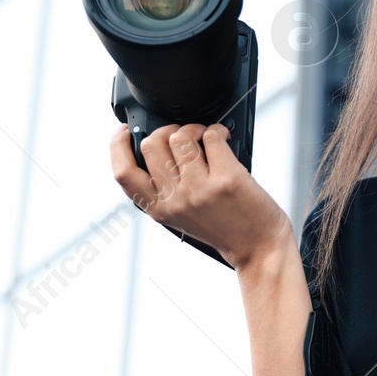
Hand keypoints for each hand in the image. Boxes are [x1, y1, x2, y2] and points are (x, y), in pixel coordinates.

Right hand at [108, 122, 290, 270]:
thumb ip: (165, 190)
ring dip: (193, 128)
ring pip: (180, 136)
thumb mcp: (182, 217)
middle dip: (166, 130)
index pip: (123, 174)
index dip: (117, 147)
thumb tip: (157, 148)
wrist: (259, 247)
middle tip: (182, 135)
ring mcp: (200, 189)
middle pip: (152, 144)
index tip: (125, 132)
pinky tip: (223, 137)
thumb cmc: (225, 229)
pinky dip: (217, 130)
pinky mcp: (226, 178)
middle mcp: (176, 200)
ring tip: (205, 136)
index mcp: (159, 210)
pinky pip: (211, 136)